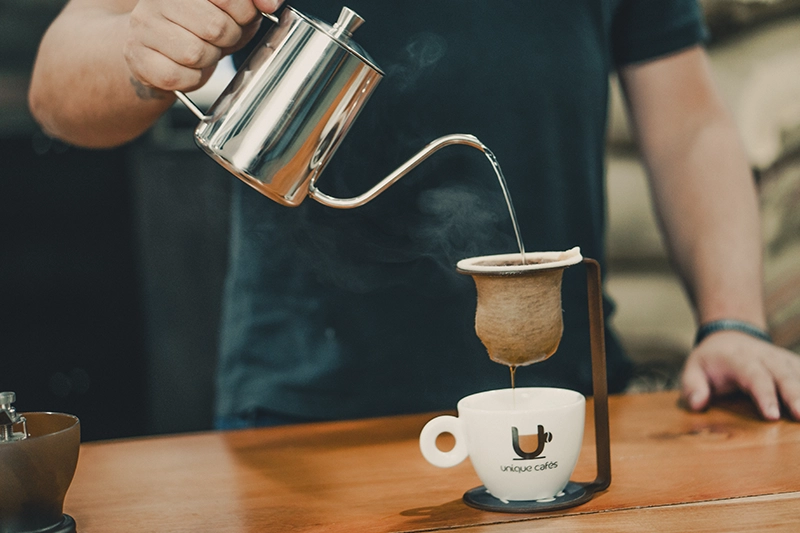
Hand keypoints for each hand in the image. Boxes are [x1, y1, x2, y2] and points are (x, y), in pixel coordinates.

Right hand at [123, 0, 281, 92]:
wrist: (163, 50)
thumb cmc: (203, 26)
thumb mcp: (235, 9)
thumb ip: (254, 1)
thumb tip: (270, 4)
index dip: (244, 13)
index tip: (241, 17)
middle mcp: (158, 0)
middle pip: (215, 27)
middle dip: (227, 39)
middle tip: (219, 38)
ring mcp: (144, 27)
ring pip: (195, 53)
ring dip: (208, 59)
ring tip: (202, 51)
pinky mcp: (138, 57)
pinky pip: (177, 76)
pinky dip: (190, 78)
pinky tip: (187, 67)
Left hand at [681, 331, 799, 419]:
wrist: (730, 336)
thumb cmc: (711, 361)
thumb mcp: (692, 369)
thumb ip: (692, 386)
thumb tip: (697, 404)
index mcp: (739, 358)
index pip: (753, 376)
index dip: (764, 394)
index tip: (772, 415)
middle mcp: (766, 357)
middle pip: (785, 376)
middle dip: (796, 396)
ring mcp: (784, 361)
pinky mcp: (796, 366)